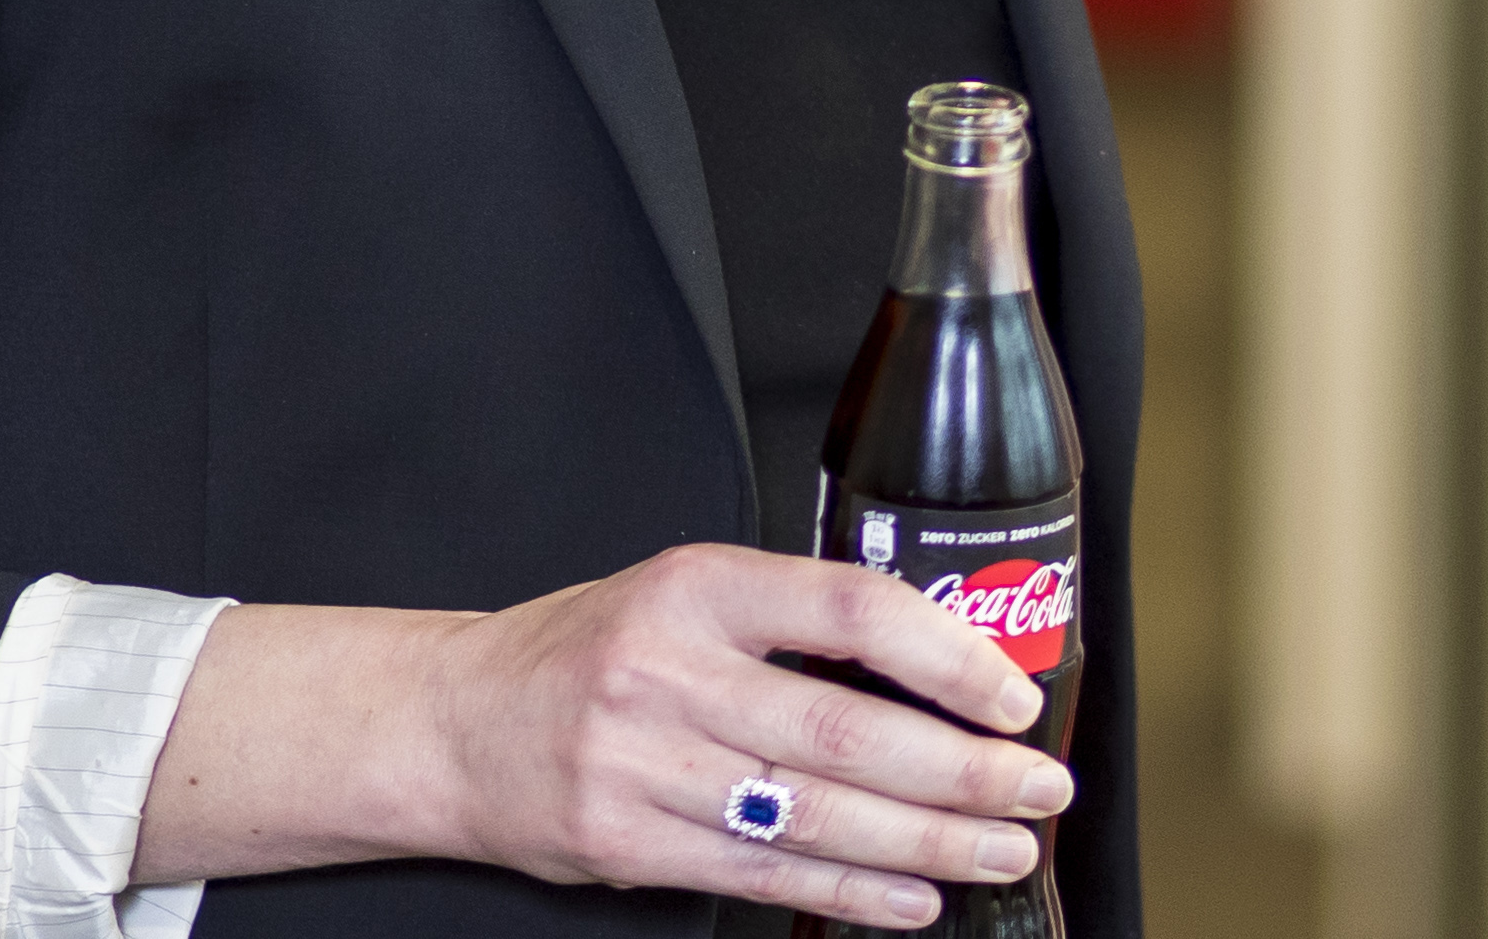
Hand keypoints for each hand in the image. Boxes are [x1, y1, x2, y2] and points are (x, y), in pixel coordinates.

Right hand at [134, 548, 1074, 919]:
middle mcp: (668, 672)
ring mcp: (644, 767)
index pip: (847, 608)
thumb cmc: (582, 650)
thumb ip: (787, 620)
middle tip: (1039, 790)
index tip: (1010, 696)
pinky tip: (915, 901)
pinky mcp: (628, 847)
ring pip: (814, 818)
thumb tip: (936, 667)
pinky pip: (763, 879)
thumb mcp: (678, 594)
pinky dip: (851, 897)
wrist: (448, 723)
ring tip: (1001, 852)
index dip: (945, 656)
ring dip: (927, 845)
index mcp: (694, 586)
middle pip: (846, 733)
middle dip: (961, 773)